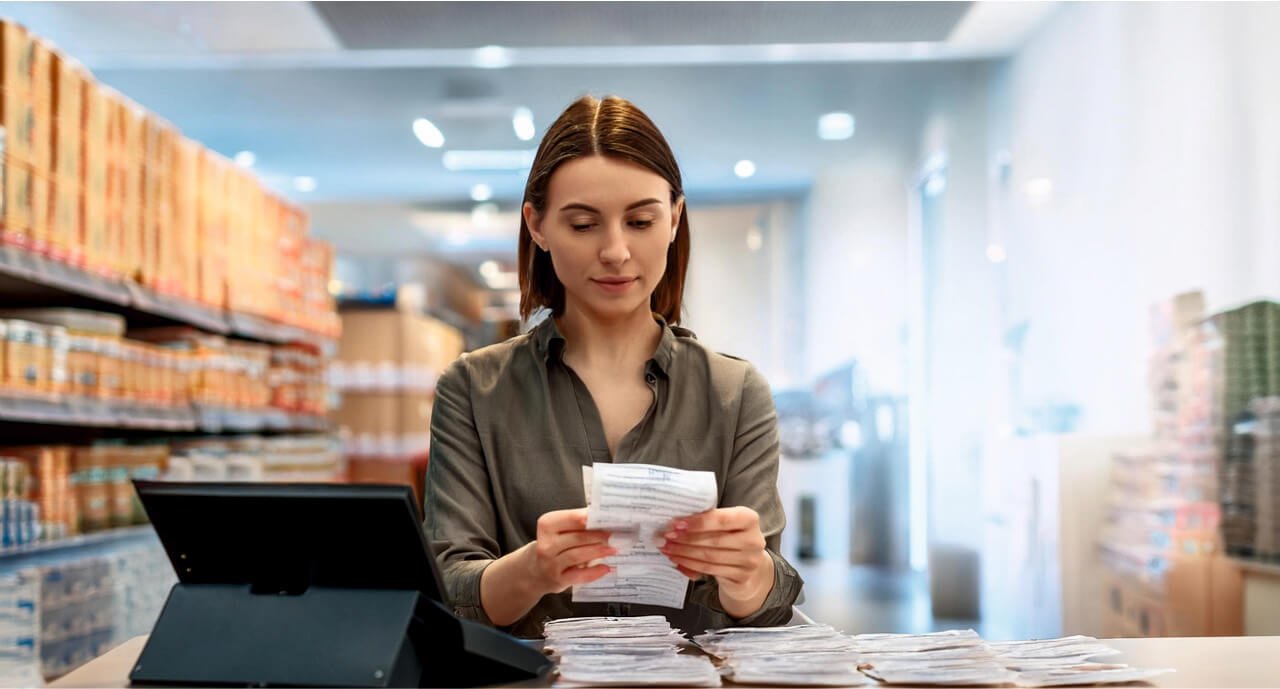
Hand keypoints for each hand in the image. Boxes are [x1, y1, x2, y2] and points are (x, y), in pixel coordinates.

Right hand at [526, 507, 615, 594]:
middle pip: (577, 537)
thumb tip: (604, 518)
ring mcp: (550, 563)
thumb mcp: (558, 529)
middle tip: (615, 534)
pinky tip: (606, 568)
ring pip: (578, 555)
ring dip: (599, 551)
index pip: (573, 518)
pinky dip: (594, 572)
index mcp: (547, 525)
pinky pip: (579, 575)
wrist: (534, 570)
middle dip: (599, 535)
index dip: (593, 518)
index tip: (610, 518)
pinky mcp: (558, 579)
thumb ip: (578, 523)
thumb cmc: (553, 544)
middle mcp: (546, 544)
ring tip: (613, 549)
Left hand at [657, 506, 775, 617]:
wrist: (751, 565)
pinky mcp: (741, 577)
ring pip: (709, 557)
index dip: (698, 522)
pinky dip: (690, 565)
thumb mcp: (727, 524)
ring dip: (683, 553)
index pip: (722, 519)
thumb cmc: (732, 537)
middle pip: (714, 540)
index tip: (676, 524)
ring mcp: (749, 561)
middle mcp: (753, 540)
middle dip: (685, 539)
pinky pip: (709, 570)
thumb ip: (709, 520)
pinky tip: (677, 561)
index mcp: (749, 519)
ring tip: (667, 549)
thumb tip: (676, 522)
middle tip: (665, 537)